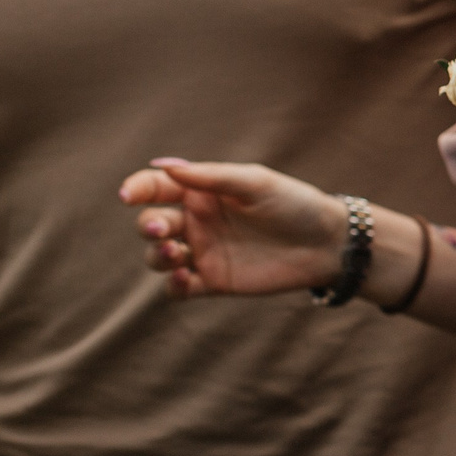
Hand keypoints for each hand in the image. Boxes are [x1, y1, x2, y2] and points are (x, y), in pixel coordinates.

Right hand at [120, 158, 344, 297]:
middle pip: (152, 223)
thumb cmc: (294, 204)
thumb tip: (164, 166)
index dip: (138, 188)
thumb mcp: (255, 183)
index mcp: (203, 192)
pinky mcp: (213, 281)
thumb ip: (211, 177)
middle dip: (148, 226)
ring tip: (174, 253)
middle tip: (164, 229)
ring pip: (157, 257)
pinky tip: (184, 277)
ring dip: (156, 256)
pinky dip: (172, 286)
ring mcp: (203, 252)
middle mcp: (197, 221)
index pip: (157, 187)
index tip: (129, 194)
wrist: (327, 243)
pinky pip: (178, 289)